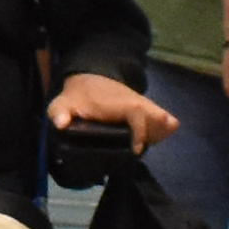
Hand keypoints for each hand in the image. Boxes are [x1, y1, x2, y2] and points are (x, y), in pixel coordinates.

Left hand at [54, 70, 180, 150]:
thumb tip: (61, 124)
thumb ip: (59, 113)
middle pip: (153, 114)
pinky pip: (156, 113)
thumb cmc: (76, 95)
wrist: (88, 78)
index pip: (135, 111)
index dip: (139, 130)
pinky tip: (168, 131)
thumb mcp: (63, 103)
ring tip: (161, 142)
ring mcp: (138, 102)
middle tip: (146, 149)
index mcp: (114, 102)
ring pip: (156, 113)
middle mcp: (131, 100)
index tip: (135, 149)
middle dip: (156, 129)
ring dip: (160, 128)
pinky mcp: (141, 106)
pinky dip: (162, 123)